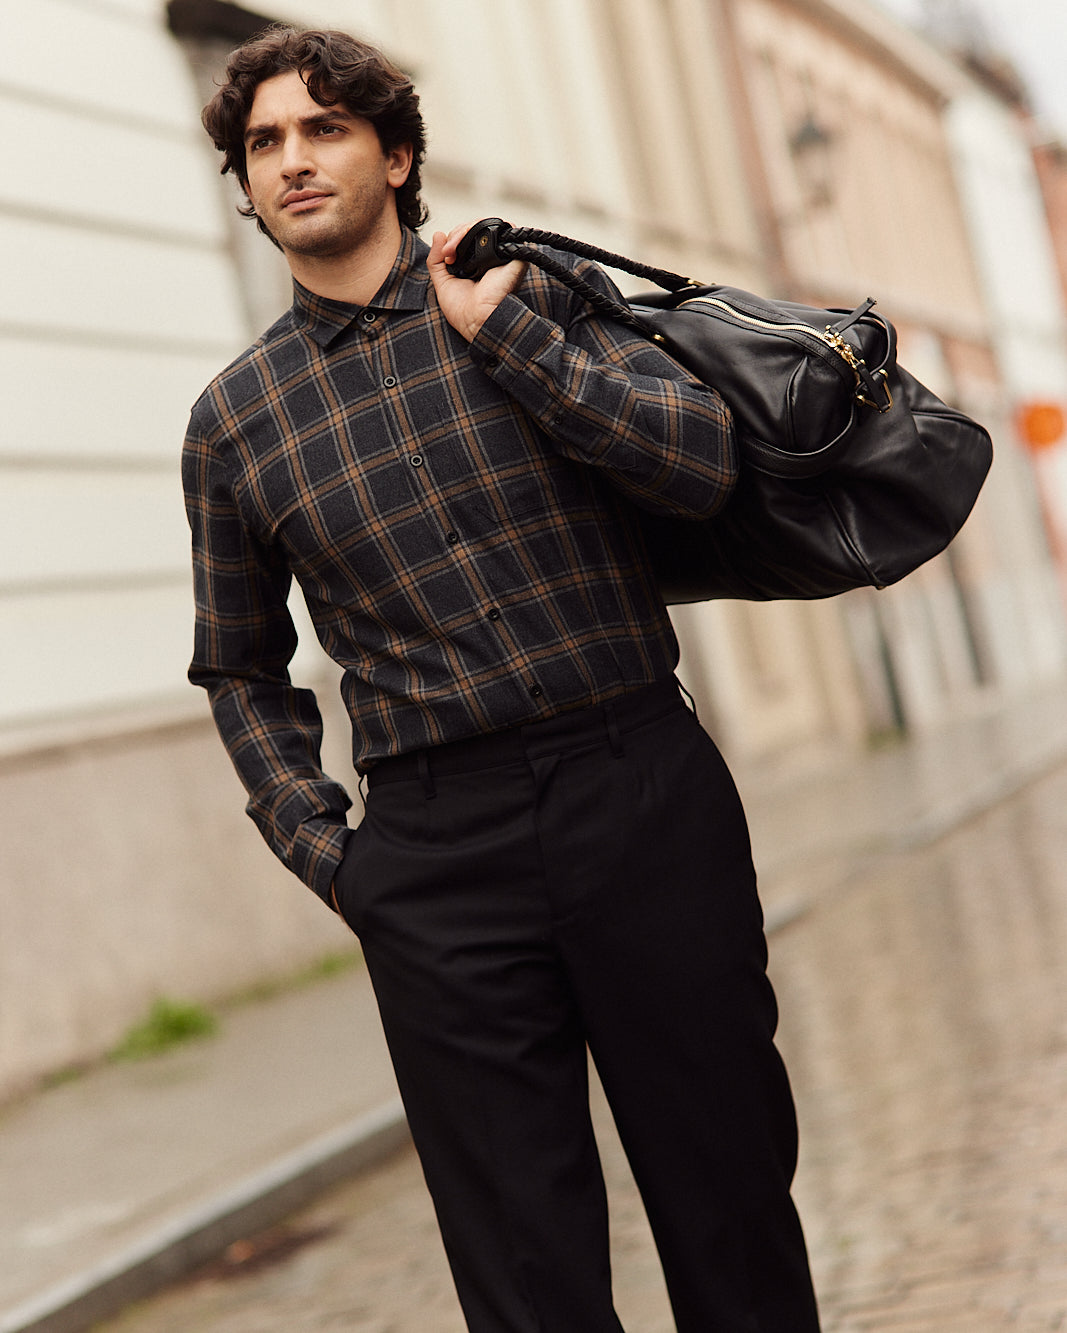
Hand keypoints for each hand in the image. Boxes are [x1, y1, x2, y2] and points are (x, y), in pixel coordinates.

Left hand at [427, 223, 525, 342]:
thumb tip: (438, 233)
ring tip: (453, 249)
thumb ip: (435, 259)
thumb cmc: (463, 311)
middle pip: (475, 229)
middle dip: (456, 234)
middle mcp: (492, 258)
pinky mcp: (512, 253)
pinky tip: (468, 239)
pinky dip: (483, 226)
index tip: (445, 255)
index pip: (467, 238)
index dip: (454, 239)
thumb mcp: (442, 282)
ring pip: (486, 225)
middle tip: (447, 253)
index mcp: (479, 264)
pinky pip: (503, 228)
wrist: (477, 322)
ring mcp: (503, 254)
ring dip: (465, 229)